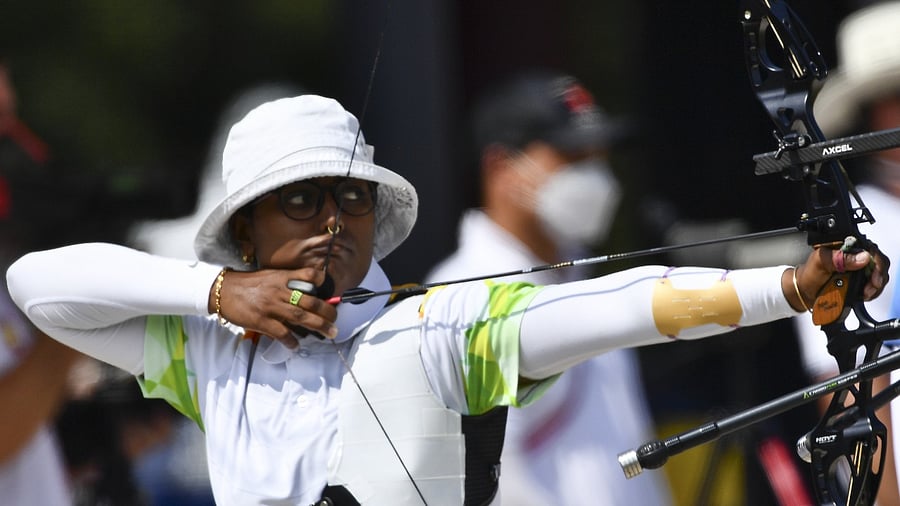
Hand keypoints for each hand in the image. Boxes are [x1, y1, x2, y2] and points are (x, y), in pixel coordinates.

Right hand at [208, 267, 337, 347]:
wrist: (223, 290)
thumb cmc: (247, 284)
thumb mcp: (269, 276)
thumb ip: (286, 282)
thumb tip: (305, 293)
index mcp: (282, 277)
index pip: (309, 275)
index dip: (322, 280)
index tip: (331, 291)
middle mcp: (279, 290)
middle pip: (310, 301)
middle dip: (327, 311)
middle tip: (336, 320)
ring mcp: (271, 306)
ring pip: (300, 317)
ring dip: (318, 326)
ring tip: (329, 333)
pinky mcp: (261, 320)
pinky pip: (281, 332)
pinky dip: (291, 340)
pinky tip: (295, 345)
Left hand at [789, 243, 889, 311]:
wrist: (805, 290)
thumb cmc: (810, 273)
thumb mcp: (821, 262)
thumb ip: (839, 258)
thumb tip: (863, 257)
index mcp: (847, 246)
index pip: (871, 249)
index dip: (876, 263)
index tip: (873, 278)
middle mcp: (856, 256)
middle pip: (879, 263)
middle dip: (877, 277)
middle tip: (868, 289)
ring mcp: (859, 269)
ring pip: (878, 275)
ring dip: (874, 286)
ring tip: (864, 294)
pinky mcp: (859, 280)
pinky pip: (873, 285)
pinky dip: (872, 291)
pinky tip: (864, 295)